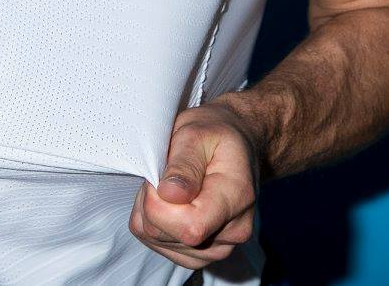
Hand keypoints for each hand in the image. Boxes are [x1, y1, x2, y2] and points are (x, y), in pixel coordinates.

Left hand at [130, 103, 261, 269]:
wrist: (235, 146)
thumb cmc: (215, 134)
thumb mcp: (197, 133)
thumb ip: (184, 164)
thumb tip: (169, 194)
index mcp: (237, 198)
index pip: (190, 226)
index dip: (160, 202)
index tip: (161, 173)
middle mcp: (233, 231)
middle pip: (165, 234)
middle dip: (151, 200)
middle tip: (165, 173)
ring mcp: (218, 249)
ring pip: (156, 240)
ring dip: (151, 210)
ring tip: (170, 185)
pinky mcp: (200, 255)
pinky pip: (156, 244)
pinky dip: (154, 221)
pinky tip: (169, 201)